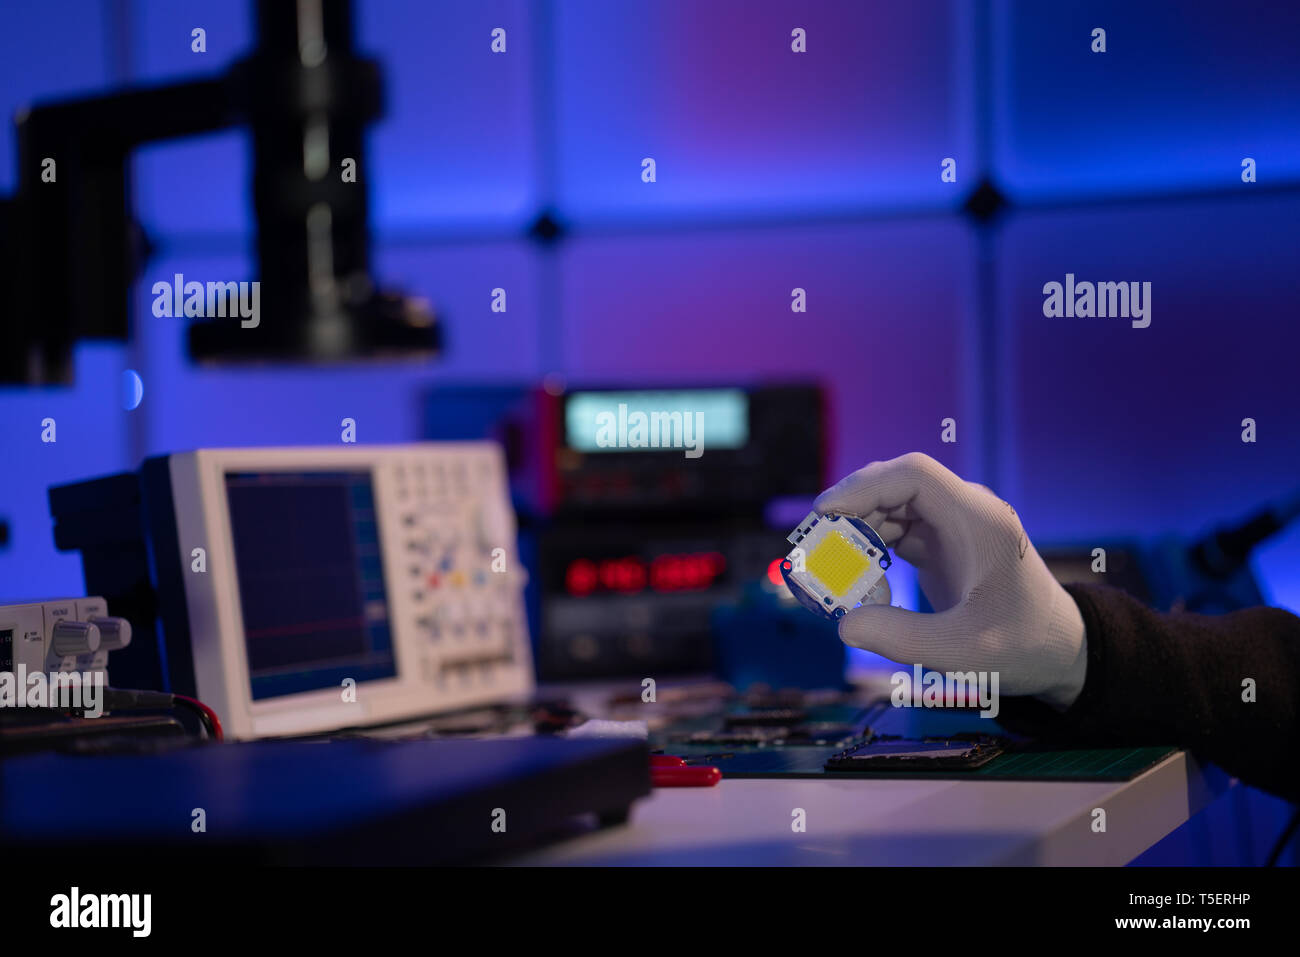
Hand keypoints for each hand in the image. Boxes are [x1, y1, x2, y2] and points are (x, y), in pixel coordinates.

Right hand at [813, 452, 1086, 707]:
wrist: (1059, 650)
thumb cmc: (1021, 647)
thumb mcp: (962, 652)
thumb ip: (901, 638)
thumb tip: (843, 624)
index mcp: (979, 522)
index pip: (915, 475)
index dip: (865, 485)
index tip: (825, 512)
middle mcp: (966, 512)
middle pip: (896, 484)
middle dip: (850, 507)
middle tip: (813, 542)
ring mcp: (954, 526)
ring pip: (891, 505)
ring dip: (856, 528)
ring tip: (827, 564)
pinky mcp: (943, 544)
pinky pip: (896, 528)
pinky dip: (869, 545)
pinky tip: (853, 575)